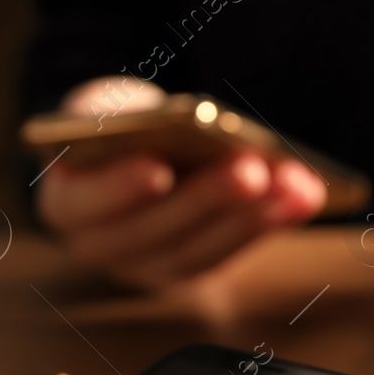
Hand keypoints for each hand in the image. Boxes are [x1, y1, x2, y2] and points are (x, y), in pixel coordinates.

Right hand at [36, 77, 326, 288]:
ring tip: (293, 182)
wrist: (127, 150)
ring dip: (252, 216)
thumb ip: (128, 122)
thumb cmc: (118, 124)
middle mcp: (102, 246)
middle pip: (155, 231)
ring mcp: (148, 265)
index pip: (85, 202)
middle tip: (250, 168)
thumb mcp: (111, 109)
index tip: (157, 168)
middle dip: (208, 199)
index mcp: (67, 201)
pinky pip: (232, 250)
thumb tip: (184, 127)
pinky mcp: (192, 265)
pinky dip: (271, 221)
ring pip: (200, 250)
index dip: (120, 188)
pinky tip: (306, 193)